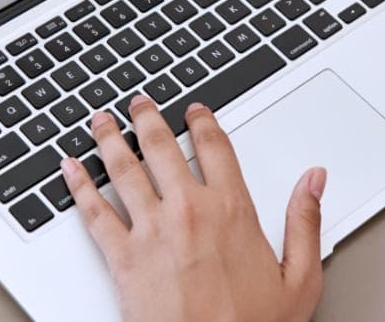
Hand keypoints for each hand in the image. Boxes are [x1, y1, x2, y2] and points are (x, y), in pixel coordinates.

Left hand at [62, 96, 326, 321]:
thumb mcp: (299, 280)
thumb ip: (305, 222)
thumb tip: (314, 181)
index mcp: (232, 210)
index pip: (214, 148)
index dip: (202, 122)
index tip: (193, 111)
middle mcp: (188, 211)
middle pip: (161, 148)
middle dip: (147, 119)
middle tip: (138, 103)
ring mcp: (151, 231)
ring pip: (123, 169)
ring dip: (109, 139)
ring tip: (101, 121)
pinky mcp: (122, 258)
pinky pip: (94, 212)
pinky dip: (78, 185)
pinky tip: (70, 169)